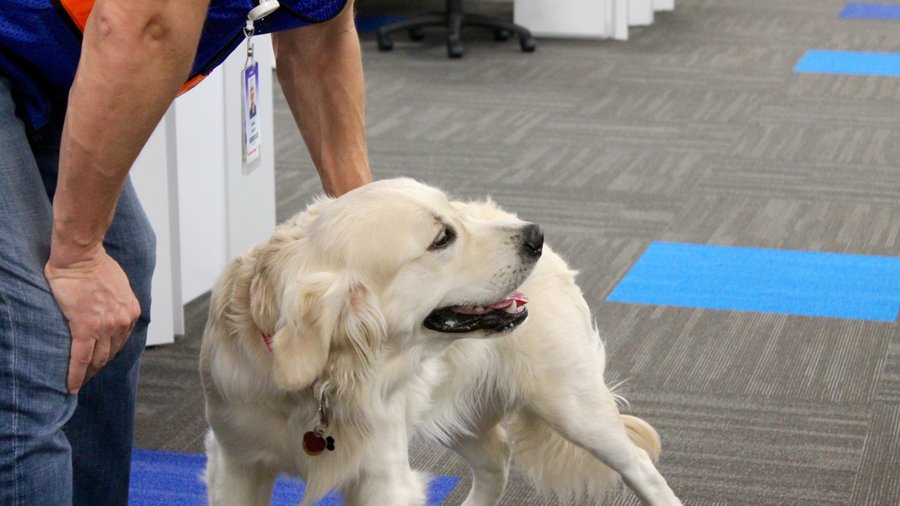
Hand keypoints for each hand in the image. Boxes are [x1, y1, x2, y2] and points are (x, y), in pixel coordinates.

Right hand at [45, 248, 139, 393]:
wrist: (82, 258)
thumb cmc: (96, 266)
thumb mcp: (120, 285)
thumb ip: (119, 302)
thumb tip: (112, 310)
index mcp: (130, 312)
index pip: (121, 341)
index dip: (110, 353)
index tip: (102, 362)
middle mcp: (122, 322)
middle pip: (111, 353)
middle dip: (100, 367)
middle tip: (90, 376)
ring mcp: (105, 327)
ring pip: (97, 359)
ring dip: (89, 373)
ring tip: (81, 382)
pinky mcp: (85, 328)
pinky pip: (81, 358)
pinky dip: (76, 375)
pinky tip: (72, 386)